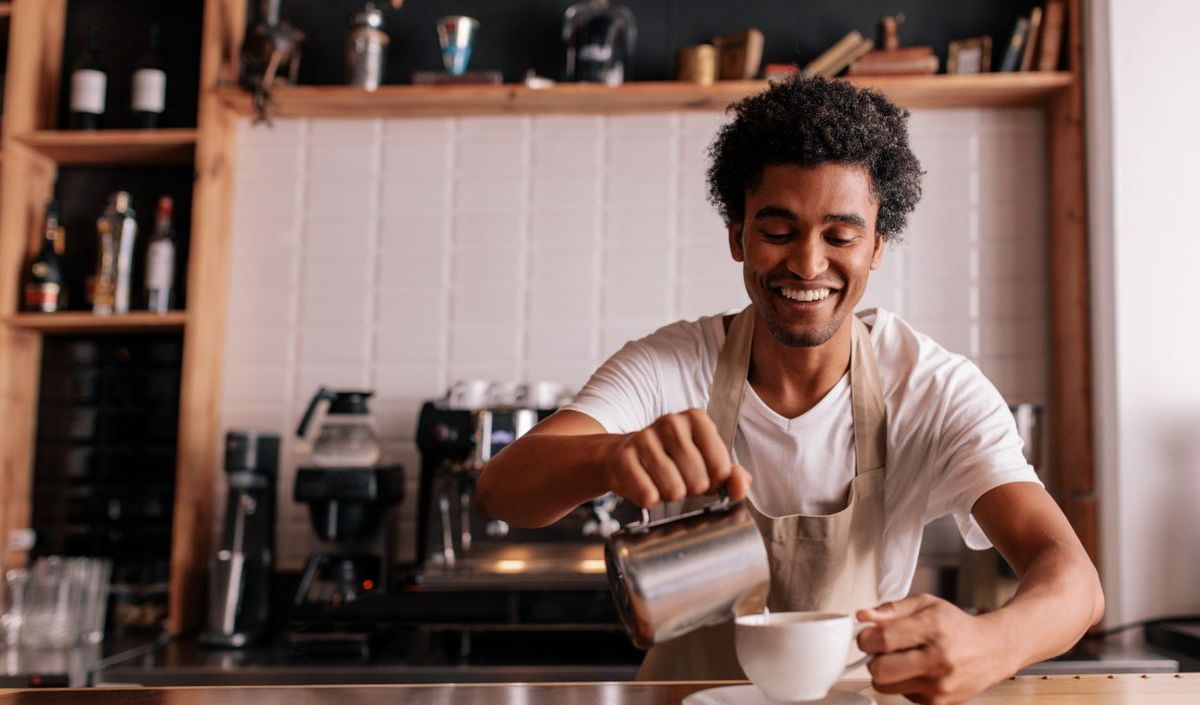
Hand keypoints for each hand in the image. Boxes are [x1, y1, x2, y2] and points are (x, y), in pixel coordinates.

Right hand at [603, 408, 751, 506]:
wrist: (620, 456)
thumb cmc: (669, 459)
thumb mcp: (705, 462)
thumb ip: (731, 475)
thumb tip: (741, 486)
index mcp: (696, 419)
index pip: (721, 468)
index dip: (713, 482)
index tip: (702, 476)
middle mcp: (671, 422)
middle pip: (698, 482)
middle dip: (690, 490)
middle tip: (678, 479)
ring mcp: (645, 438)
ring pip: (674, 491)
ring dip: (668, 495)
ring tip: (660, 481)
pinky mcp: (624, 457)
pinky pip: (648, 496)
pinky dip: (648, 499)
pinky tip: (644, 483)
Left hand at [856, 593, 1017, 704]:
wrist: (993, 650)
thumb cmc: (956, 625)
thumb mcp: (925, 604)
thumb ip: (891, 609)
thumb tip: (862, 616)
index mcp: (933, 629)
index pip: (882, 640)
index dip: (865, 638)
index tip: (867, 635)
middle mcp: (938, 659)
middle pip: (879, 669)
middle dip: (873, 658)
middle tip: (883, 649)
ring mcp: (939, 685)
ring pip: (885, 686)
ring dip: (885, 673)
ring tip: (902, 659)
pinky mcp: (940, 703)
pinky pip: (901, 695)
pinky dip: (902, 683)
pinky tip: (918, 671)